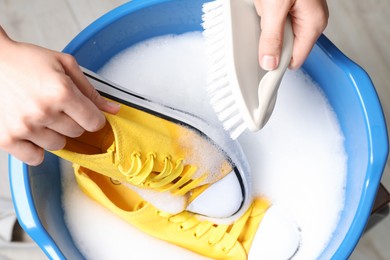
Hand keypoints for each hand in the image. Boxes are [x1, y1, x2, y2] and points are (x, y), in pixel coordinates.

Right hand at [0, 27, 119, 164]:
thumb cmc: (25, 60)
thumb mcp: (64, 65)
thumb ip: (90, 90)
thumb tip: (114, 110)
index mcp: (61, 92)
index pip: (94, 123)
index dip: (93, 117)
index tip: (85, 112)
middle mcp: (44, 112)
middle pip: (77, 133)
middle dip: (72, 121)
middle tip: (56, 106)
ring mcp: (24, 127)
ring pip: (58, 145)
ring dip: (54, 134)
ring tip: (40, 115)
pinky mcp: (7, 138)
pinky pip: (35, 158)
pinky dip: (36, 148)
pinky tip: (32, 131)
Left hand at [254, 0, 328, 69]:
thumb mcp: (276, 7)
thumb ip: (272, 37)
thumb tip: (269, 63)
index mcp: (313, 24)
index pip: (295, 61)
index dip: (277, 63)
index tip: (263, 62)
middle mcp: (310, 20)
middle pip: (284, 46)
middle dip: (269, 35)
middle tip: (265, 17)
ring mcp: (301, 13)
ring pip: (277, 32)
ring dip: (265, 20)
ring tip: (267, 4)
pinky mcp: (291, 6)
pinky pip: (274, 19)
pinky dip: (266, 11)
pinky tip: (267, 2)